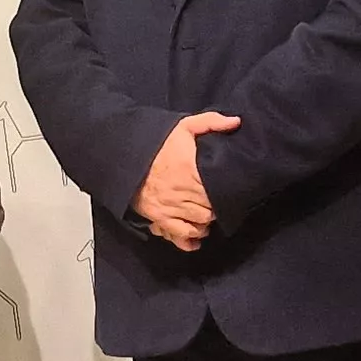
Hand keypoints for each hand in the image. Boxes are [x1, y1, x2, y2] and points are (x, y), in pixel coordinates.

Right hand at [136, 111, 238, 251]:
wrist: (125, 157)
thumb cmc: (155, 143)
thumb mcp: (183, 126)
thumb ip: (211, 122)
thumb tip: (236, 121)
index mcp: (190, 170)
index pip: (217, 190)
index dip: (226, 192)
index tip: (229, 190)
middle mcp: (181, 191)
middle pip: (211, 209)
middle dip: (217, 208)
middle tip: (218, 203)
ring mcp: (170, 207)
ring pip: (199, 223)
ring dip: (206, 222)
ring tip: (208, 216)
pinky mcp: (159, 217)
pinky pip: (180, 234)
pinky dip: (191, 239)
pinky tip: (197, 237)